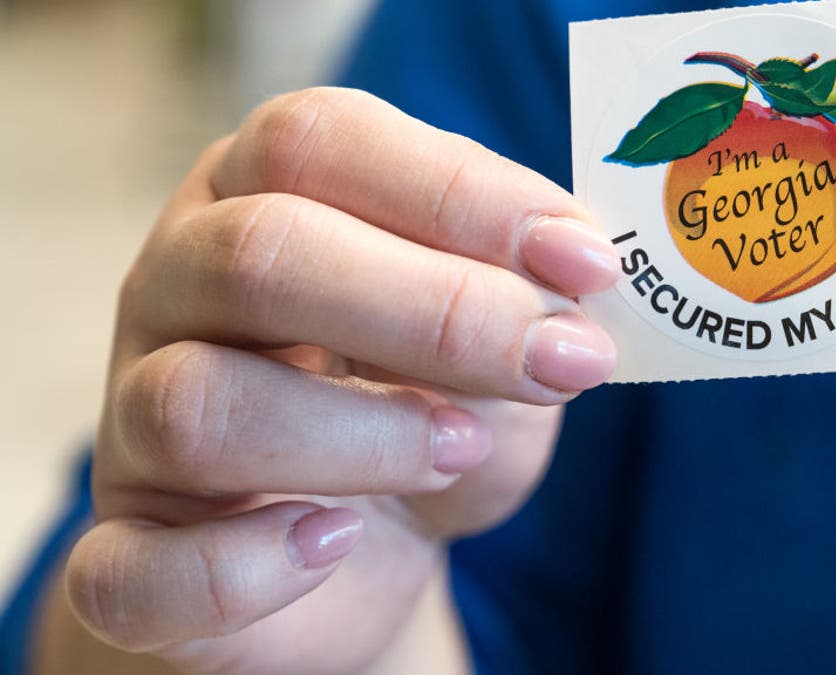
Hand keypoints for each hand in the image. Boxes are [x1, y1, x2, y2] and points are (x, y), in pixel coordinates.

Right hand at [52, 87, 618, 672]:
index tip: (586, 264)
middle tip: (556, 362)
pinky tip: (335, 542)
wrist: (360, 555)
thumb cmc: (426, 418)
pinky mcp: (130, 562)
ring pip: (195, 404)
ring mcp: (131, 429)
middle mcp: (176, 294)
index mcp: (256, 200)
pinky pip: (137, 573)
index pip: (315, 141)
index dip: (460, 193)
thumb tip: (569, 292)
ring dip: (363, 434)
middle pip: (258, 253)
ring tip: (461, 449)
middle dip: (434, 310)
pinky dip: (248, 566)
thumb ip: (522, 305)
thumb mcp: (493, 347)